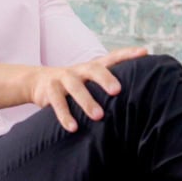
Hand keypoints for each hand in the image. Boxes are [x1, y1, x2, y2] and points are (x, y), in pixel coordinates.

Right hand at [27, 47, 148, 131]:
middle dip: (105, 78)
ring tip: (98, 116)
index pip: (112, 57)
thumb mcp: (88, 82)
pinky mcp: (49, 90)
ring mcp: (63, 78)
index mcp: (91, 67)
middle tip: (117, 91)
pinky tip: (73, 127)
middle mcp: (78, 70)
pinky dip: (65, 115)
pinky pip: (57, 102)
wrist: (37, 82)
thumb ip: (106, 87)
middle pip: (93, 68)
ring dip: (87, 101)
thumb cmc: (73, 85)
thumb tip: (136, 101)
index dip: (128, 54)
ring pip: (75, 87)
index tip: (144, 52)